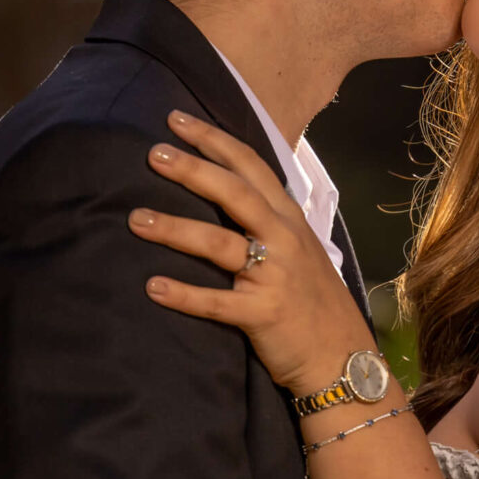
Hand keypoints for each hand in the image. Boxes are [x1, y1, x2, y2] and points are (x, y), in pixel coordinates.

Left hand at [130, 110, 374, 396]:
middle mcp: (286, 241)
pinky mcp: (264, 314)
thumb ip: (269, 223)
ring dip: (175, 229)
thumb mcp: (300, 252)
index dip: (215, 141)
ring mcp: (276, 277)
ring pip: (220, 244)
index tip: (176, 120)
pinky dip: (184, 294)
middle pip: (235, 194)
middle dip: (192, 170)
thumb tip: (226, 194)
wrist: (342, 358)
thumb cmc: (313, 304)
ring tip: (136, 218)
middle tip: (152, 153)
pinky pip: (217, 303)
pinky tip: (152, 286)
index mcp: (291, 221)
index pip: (252, 168)